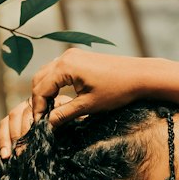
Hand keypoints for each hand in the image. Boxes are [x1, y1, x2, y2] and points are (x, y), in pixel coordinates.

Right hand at [0, 47, 147, 158]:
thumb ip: (65, 114)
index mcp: (65, 67)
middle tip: (41, 119)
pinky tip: (59, 97)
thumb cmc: (117, 90)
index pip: (41, 89)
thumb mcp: (89, 106)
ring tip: (48, 110)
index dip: (38, 108)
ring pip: (47, 73)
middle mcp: (65, 57)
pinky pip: (58, 70)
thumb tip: (48, 125)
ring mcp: (72, 55)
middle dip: (38, 99)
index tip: (39, 125)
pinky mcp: (79, 57)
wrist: (140, 75)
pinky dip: (54, 83)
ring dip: (45, 91)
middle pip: (39, 79)